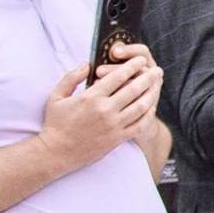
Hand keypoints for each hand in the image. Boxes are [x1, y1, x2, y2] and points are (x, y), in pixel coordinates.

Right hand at [37, 58, 152, 174]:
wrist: (57, 152)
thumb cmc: (55, 123)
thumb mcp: (56, 96)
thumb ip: (72, 77)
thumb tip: (87, 64)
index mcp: (91, 97)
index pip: (118, 76)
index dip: (132, 66)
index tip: (140, 60)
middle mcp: (105, 110)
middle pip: (134, 89)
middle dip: (148, 78)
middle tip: (157, 70)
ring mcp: (113, 125)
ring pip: (140, 107)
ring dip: (151, 94)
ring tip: (157, 86)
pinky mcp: (117, 139)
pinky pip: (139, 125)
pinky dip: (148, 115)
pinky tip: (151, 108)